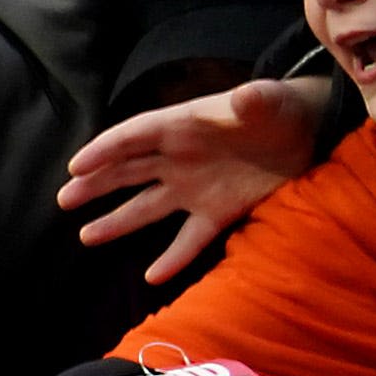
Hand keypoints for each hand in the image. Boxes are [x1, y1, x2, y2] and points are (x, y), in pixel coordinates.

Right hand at [61, 76, 334, 282]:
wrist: (309, 132)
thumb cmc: (281, 109)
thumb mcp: (269, 101)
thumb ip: (255, 100)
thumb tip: (245, 97)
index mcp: (183, 126)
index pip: (135, 137)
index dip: (105, 150)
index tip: (76, 167)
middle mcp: (180, 158)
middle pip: (128, 171)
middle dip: (96, 184)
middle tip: (65, 199)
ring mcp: (195, 187)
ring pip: (147, 206)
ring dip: (118, 221)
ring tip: (86, 237)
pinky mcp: (218, 211)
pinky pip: (189, 238)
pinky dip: (172, 258)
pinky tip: (153, 277)